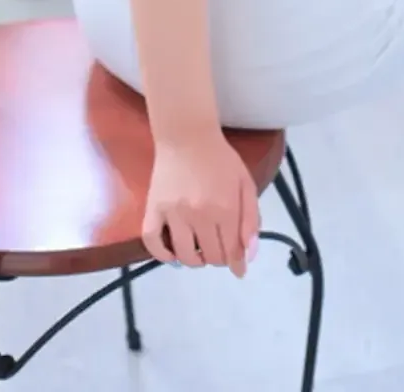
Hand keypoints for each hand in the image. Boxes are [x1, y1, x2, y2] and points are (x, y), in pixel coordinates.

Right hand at [142, 132, 259, 277]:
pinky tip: (173, 255)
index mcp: (226, 208)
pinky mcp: (154, 208)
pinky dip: (162, 255)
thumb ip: (251, 220)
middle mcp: (199, 215)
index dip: (236, 263)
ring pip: (184, 255)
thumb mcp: (246, 184)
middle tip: (218, 248)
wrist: (188, 136)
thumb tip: (247, 258)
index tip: (238, 268)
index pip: (231, 251)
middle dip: (218, 258)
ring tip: (199, 252)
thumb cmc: (220, 159)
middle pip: (210, 255)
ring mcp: (174, 213)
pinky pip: (152, 242)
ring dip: (195, 261)